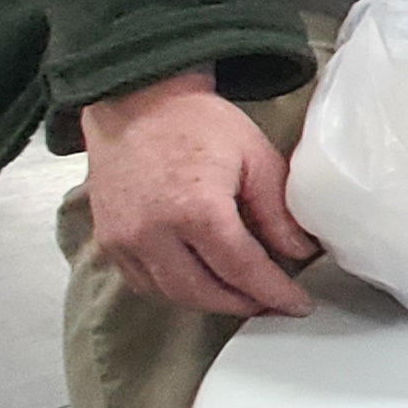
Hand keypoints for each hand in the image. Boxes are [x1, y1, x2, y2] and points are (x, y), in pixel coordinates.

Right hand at [79, 70, 315, 317]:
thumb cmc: (200, 124)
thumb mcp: (256, 158)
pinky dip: (175, 291)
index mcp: (195, 210)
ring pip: (171, 294)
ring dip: (210, 302)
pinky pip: (143, 283)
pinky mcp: (107, 241)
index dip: (274, 293)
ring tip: (242, 295)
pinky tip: (202, 282)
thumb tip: (300, 254)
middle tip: (273, 302)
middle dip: (243, 303)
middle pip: (204, 293)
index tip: (299, 305)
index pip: (242, 270)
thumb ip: (277, 212)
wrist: (138, 102)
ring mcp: (124, 240)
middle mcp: (152, 233)